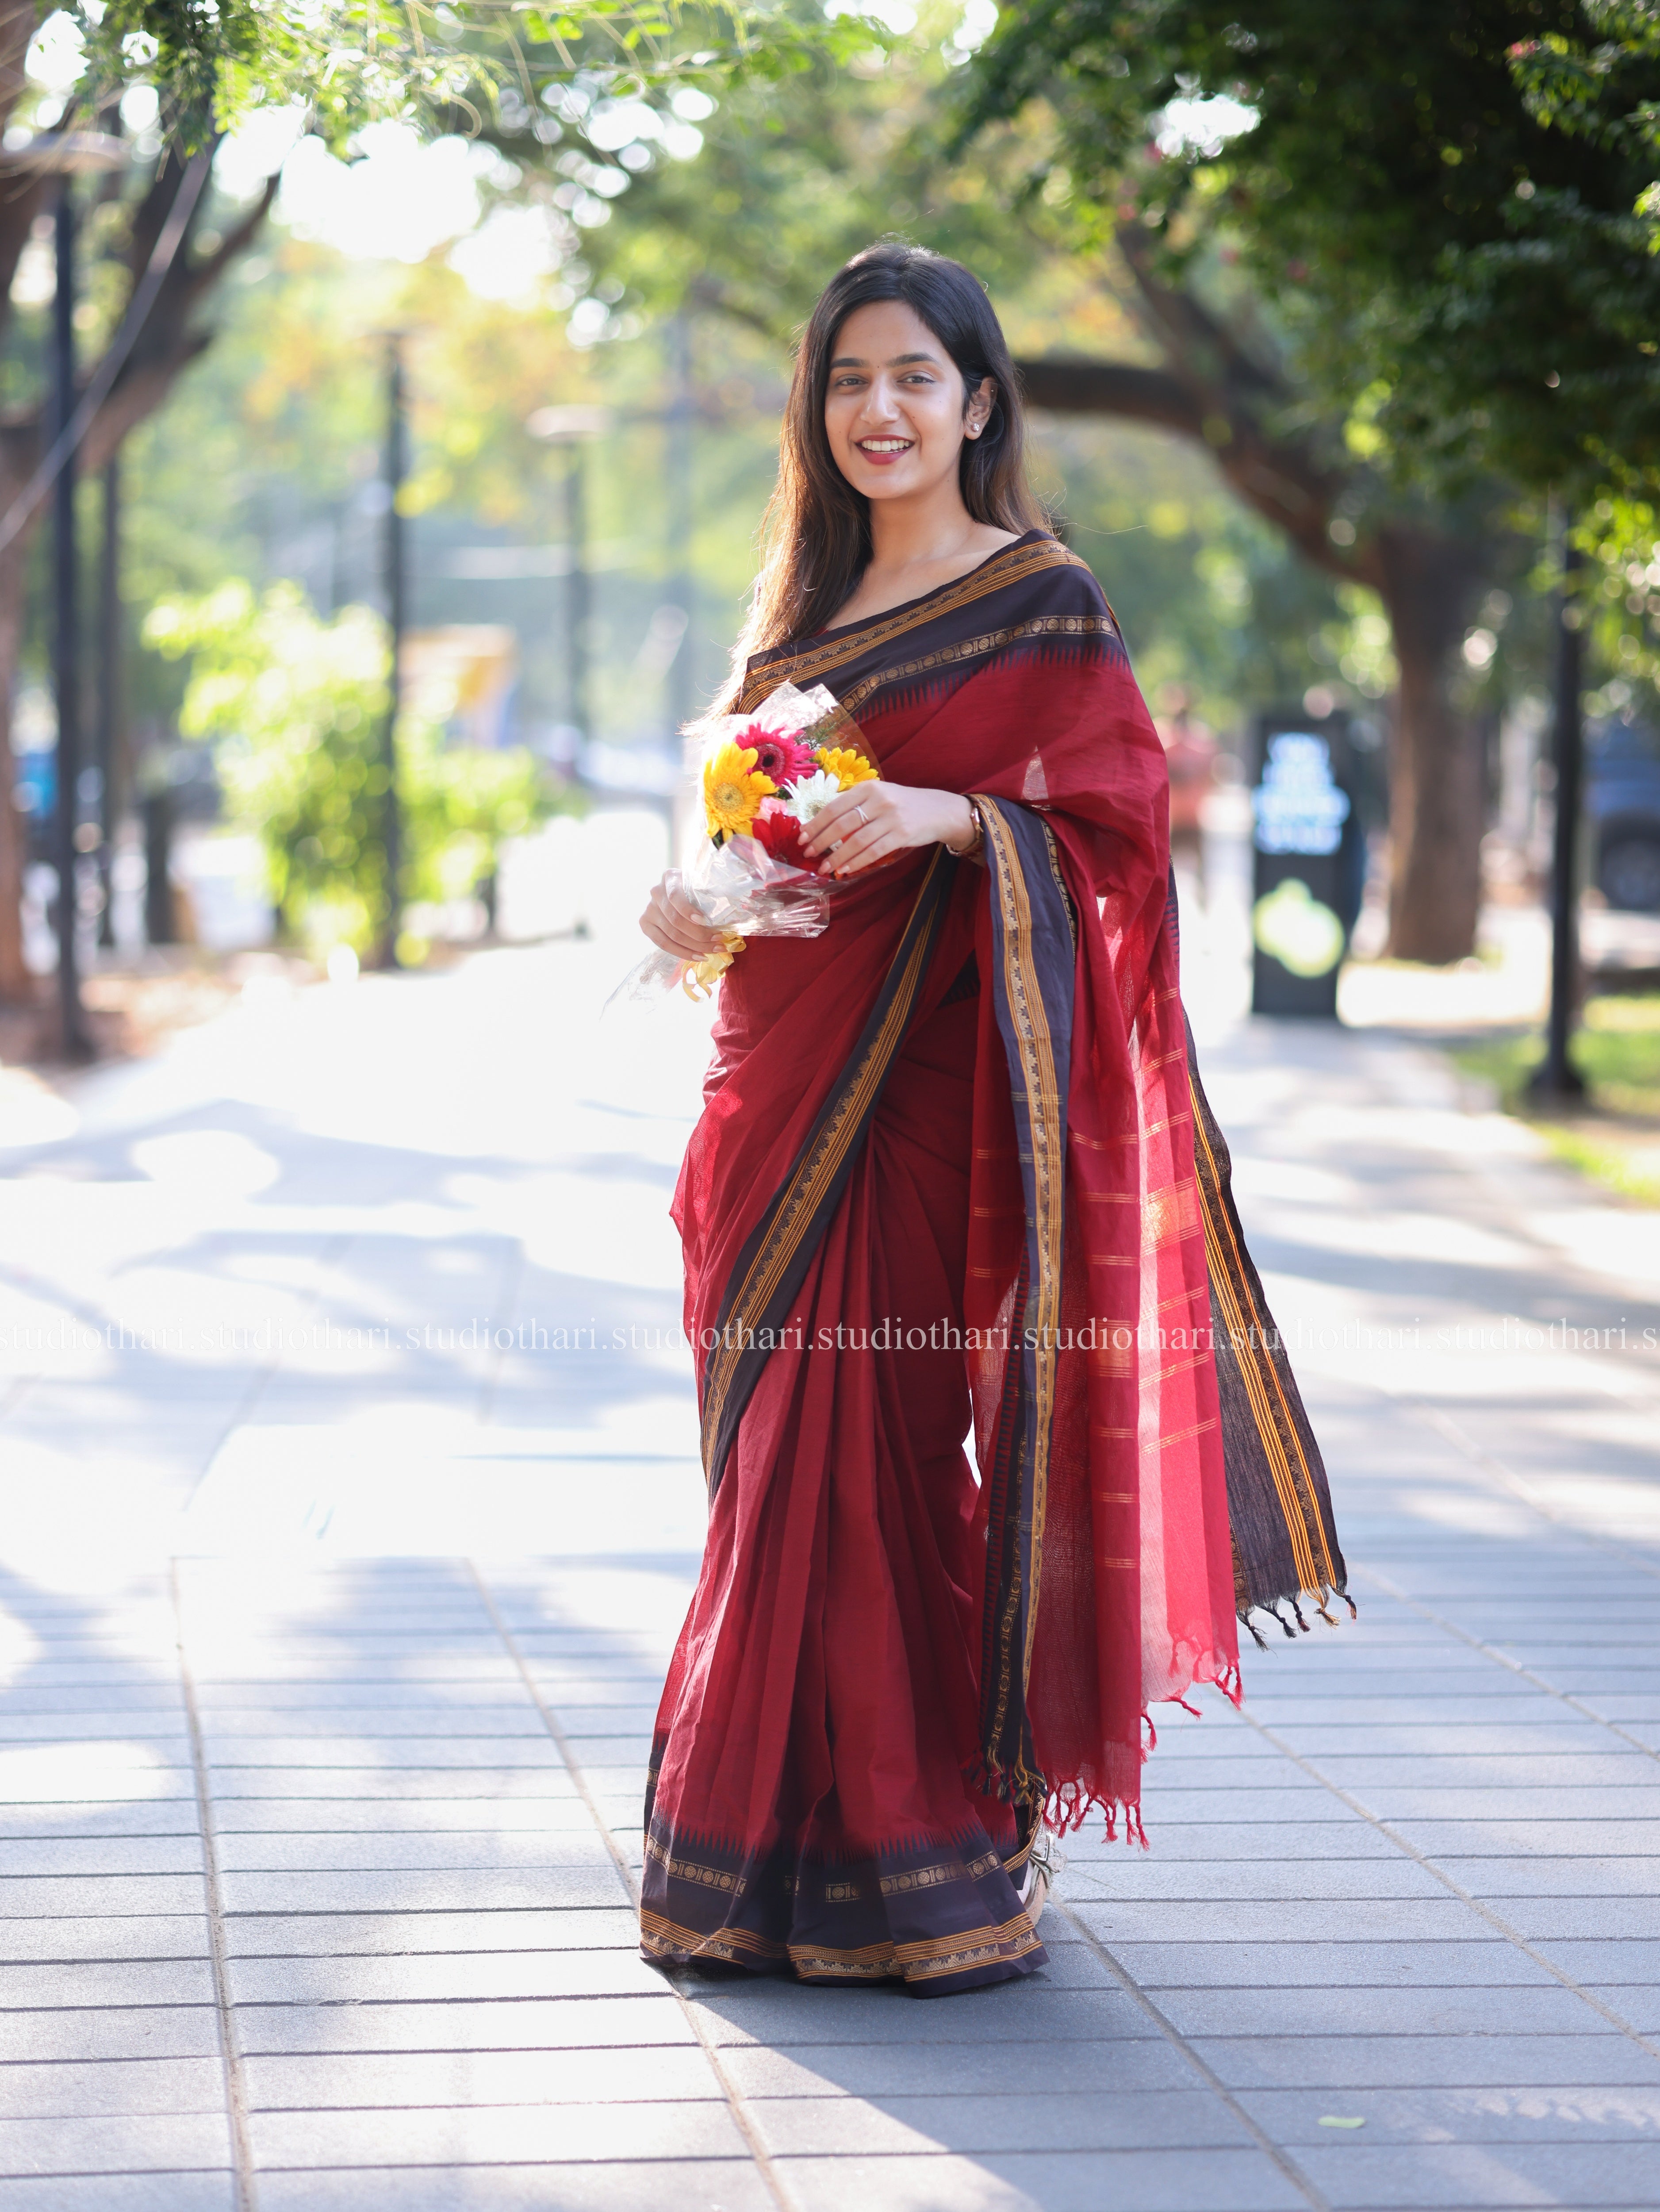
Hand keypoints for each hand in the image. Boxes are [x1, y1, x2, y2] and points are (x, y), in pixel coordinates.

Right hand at [639, 873, 727, 958]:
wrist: (681, 893)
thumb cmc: (698, 890)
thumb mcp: (704, 886)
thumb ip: (712, 894)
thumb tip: (732, 914)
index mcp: (670, 878)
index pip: (675, 897)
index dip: (688, 911)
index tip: (705, 921)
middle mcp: (656, 892)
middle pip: (675, 920)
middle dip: (699, 935)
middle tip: (719, 942)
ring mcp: (649, 909)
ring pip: (671, 935)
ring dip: (695, 946)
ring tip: (713, 951)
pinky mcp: (646, 925)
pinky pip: (662, 944)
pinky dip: (682, 952)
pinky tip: (698, 956)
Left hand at [801, 784, 976, 875]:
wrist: (938, 810)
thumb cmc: (902, 805)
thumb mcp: (879, 795)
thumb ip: (855, 805)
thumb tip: (823, 826)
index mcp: (869, 787)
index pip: (835, 806)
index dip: (816, 823)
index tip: (802, 836)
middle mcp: (879, 800)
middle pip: (842, 824)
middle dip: (821, 841)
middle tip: (807, 853)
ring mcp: (892, 817)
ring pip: (856, 840)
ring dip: (837, 857)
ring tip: (824, 867)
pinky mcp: (902, 834)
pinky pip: (873, 851)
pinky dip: (857, 862)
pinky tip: (845, 869)